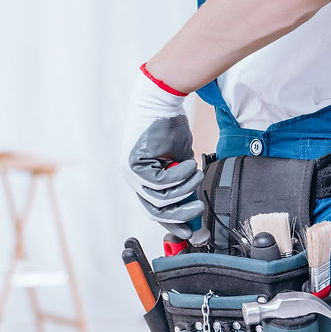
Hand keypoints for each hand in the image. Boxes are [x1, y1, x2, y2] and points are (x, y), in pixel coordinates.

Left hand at [121, 65, 204, 239]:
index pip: (154, 208)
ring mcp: (130, 172)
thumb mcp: (181, 161)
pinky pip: (160, 182)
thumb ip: (185, 185)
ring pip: (159, 198)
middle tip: (200, 210)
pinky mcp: (133, 163)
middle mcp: (132, 178)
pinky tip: (189, 165)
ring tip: (197, 175)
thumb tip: (195, 206)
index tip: (191, 231)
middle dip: (180, 215)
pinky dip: (179, 176)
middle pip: (154, 210)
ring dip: (184, 189)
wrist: (160, 100)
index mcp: (141, 179)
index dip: (173, 221)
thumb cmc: (170, 127)